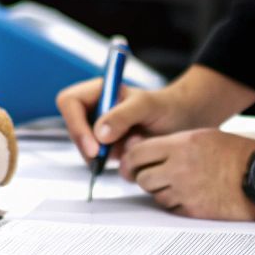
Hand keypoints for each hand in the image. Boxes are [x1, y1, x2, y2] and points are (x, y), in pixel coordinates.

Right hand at [57, 63, 254, 160]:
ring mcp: (99, 128)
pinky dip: (112, 163)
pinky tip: (131, 157)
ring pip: (84, 147)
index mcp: (100, 90)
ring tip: (131, 150)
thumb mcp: (148, 107)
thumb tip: (99, 134)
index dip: (76, 124)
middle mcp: (95, 108)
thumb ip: (123, 116)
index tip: (95, 147)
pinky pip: (97, 160)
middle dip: (88, 146)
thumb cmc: (168, 107)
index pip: (69, 102)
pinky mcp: (107, 147)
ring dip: (103, 156)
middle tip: (106, 159)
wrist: (184, 122)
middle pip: (73, 128)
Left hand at [118, 129, 254, 219]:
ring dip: (160, 191)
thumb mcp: (202, 136)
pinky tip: (187, 195)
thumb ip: (172, 144)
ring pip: (154, 195)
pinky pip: (171, 208)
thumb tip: (144, 152)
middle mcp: (179, 168)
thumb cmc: (235, 153)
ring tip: (176, 184)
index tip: (134, 163)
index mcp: (180, 145)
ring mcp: (185, 191)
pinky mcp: (193, 210)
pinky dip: (174, 203)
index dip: (132, 159)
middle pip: (142, 177)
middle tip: (154, 175)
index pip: (137, 153)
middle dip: (145, 177)